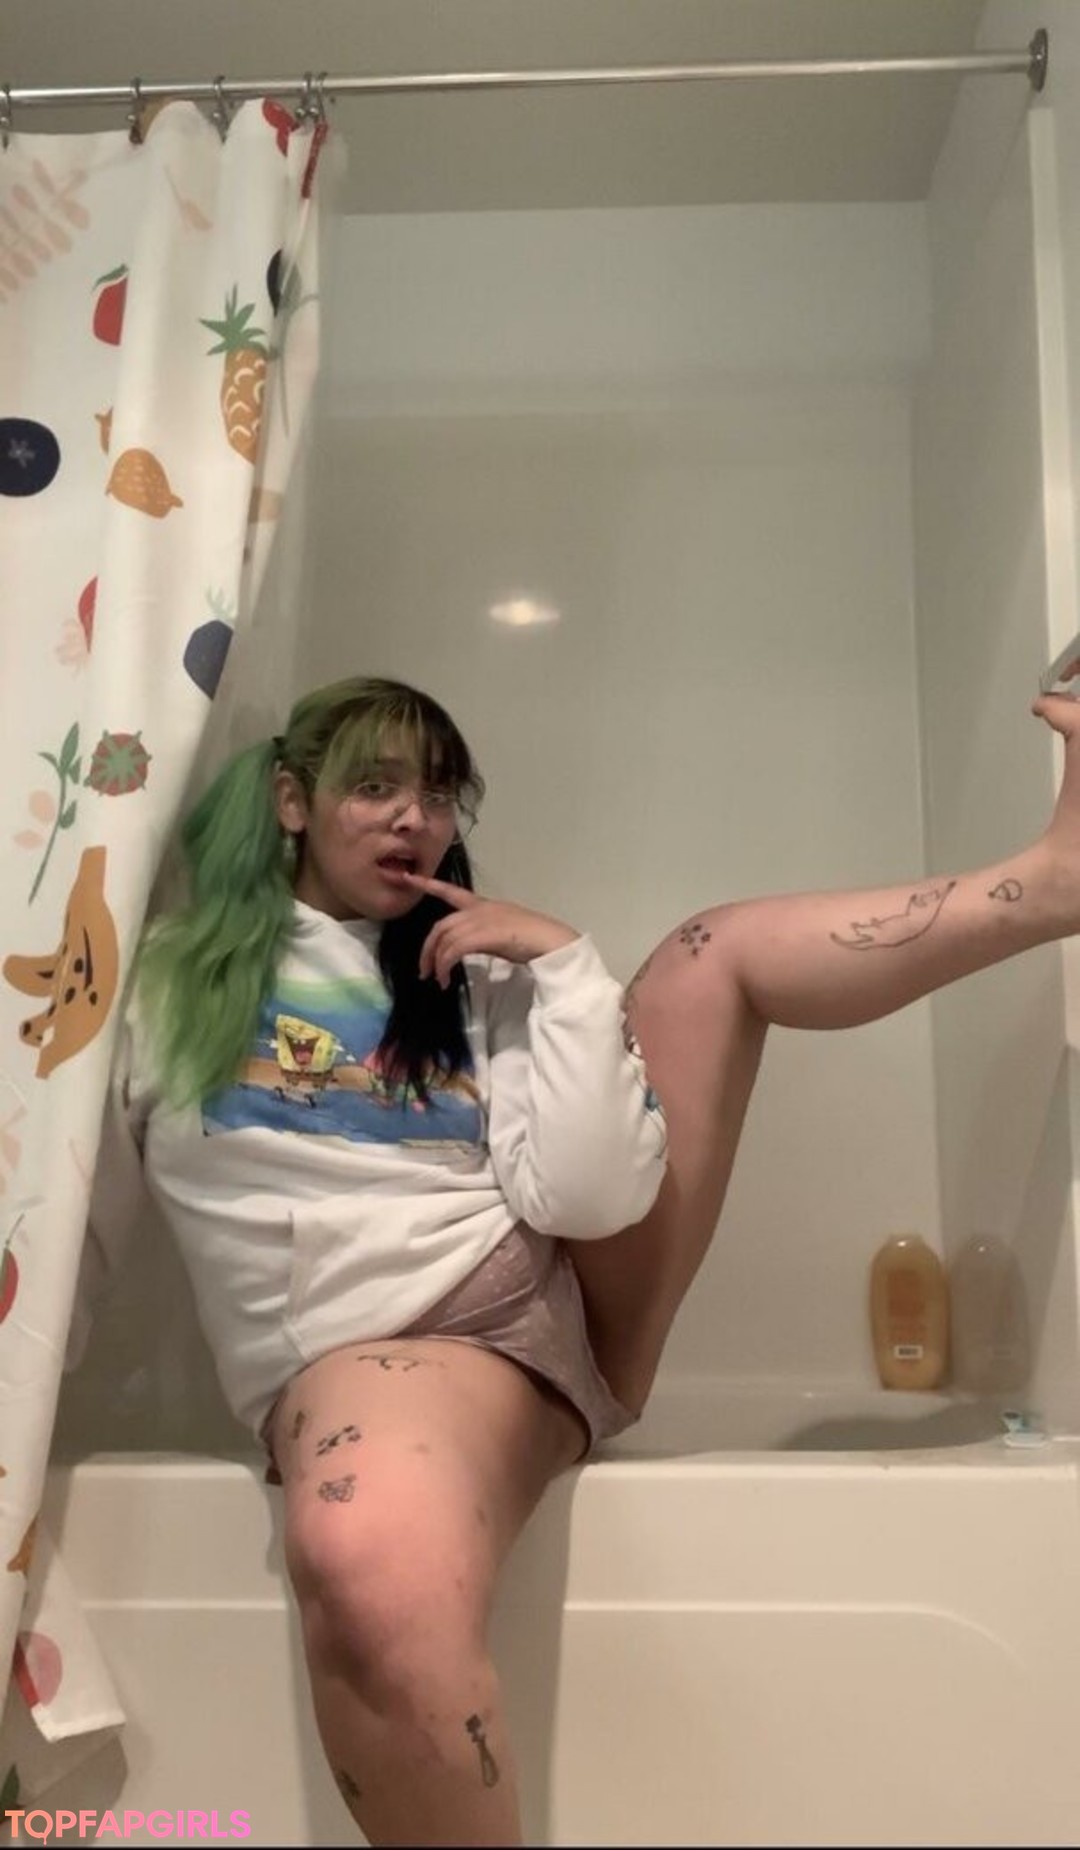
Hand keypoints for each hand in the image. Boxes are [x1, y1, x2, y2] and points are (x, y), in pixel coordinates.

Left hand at [399, 875, 578, 988]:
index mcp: (484, 905)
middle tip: (424, 970)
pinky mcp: (485, 934)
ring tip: (438, 979)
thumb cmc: (533, 940)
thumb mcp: (502, 934)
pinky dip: (445, 964)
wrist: (552, 941)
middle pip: (441, 925)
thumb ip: (483, 936)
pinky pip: (454, 949)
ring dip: (436, 961)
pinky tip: (446, 978)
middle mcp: (480, 909)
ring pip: (445, 938)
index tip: (409, 878)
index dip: (429, 885)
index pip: (452, 892)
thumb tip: (467, 949)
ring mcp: (482, 921)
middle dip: (428, 948)